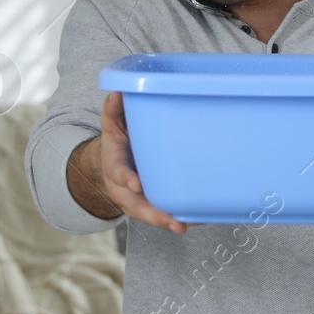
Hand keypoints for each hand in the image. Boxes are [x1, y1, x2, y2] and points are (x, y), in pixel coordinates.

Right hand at [74, 91, 192, 234]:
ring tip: (191, 224)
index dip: (126, 179)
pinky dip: (183, 218)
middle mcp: (125, 189)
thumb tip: (119, 90)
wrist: (113, 164)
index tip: (136, 184)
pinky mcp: (154, 205)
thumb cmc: (117, 142)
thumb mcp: (111, 124)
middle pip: (137, 206)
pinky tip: (201, 217)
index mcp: (114, 166)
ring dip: (172, 221)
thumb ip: (114, 109)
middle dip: (156, 215)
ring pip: (154, 215)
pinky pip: (167, 214)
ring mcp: (139, 200)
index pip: (118, 173)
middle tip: (175, 223)